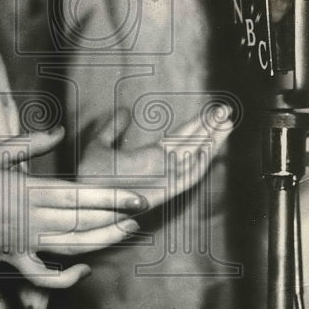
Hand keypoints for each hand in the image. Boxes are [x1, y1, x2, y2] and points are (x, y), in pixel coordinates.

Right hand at [0, 127, 143, 288]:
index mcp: (24, 191)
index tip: (136, 195)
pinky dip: (66, 277)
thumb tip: (59, 132)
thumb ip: (28, 144)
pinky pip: (45, 276)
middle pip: (81, 221)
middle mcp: (28, 220)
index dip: (110, 196)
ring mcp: (23, 244)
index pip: (77, 195)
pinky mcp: (14, 261)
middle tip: (142, 209)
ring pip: (71, 247)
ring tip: (126, 231)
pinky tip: (84, 269)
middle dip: (115, 217)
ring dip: (102, 241)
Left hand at [77, 106, 232, 209]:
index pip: (180, 139)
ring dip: (210, 142)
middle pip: (193, 147)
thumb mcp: (98, 145)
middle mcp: (160, 171)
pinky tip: (210, 148)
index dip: (197, 125)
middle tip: (227, 111)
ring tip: (226, 122)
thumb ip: (111, 128)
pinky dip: (198, 165)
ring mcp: (162, 182)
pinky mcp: (160, 193)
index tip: (213, 111)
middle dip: (211, 130)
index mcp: (149, 159)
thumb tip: (123, 110)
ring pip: (194, 160)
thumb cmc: (87, 179)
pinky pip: (184, 179)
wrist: (80, 199)